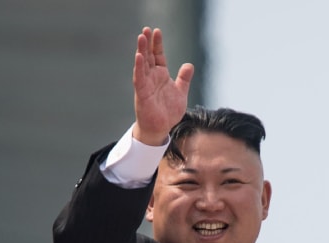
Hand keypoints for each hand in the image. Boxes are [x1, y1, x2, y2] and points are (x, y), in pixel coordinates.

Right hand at [132, 27, 193, 144]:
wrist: (161, 128)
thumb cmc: (168, 111)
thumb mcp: (180, 92)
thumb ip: (184, 79)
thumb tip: (189, 65)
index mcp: (160, 75)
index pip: (158, 55)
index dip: (157, 44)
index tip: (156, 31)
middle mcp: (151, 77)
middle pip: (148, 56)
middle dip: (147, 43)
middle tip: (146, 29)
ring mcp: (146, 84)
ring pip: (142, 64)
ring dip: (141, 51)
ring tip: (141, 37)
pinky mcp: (142, 93)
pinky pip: (139, 78)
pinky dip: (139, 67)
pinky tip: (139, 56)